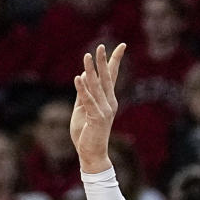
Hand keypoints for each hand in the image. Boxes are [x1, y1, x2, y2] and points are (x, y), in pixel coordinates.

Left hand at [70, 45, 124, 171]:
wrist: (92, 154)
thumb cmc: (86, 133)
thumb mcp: (82, 110)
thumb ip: (84, 93)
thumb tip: (85, 75)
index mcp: (108, 100)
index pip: (112, 77)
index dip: (115, 61)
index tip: (121, 46)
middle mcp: (110, 103)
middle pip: (106, 78)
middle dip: (103, 61)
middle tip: (101, 46)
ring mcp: (104, 110)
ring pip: (96, 86)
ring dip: (90, 70)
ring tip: (86, 56)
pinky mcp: (96, 118)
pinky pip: (88, 100)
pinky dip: (82, 89)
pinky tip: (78, 77)